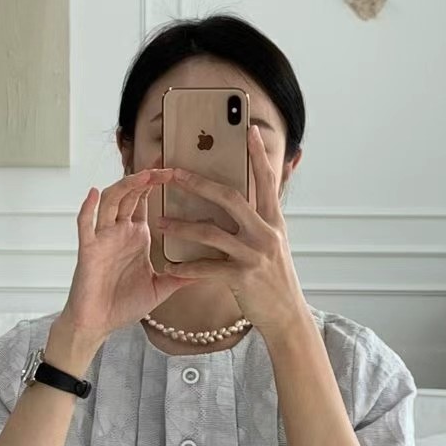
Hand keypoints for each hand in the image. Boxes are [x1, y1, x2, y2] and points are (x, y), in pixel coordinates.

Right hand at [59, 169, 199, 342]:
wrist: (98, 325)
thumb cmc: (123, 305)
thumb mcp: (161, 288)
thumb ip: (182, 276)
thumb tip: (212, 271)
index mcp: (135, 236)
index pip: (144, 200)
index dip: (156, 181)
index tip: (176, 168)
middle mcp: (118, 232)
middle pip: (130, 193)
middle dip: (146, 176)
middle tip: (166, 164)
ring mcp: (103, 239)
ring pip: (110, 202)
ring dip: (126, 186)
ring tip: (144, 175)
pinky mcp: (89, 251)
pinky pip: (85, 225)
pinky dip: (87, 208)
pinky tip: (95, 193)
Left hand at [154, 126, 309, 336]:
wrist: (286, 314)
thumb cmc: (275, 279)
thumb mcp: (275, 244)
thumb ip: (262, 220)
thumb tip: (250, 199)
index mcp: (273, 221)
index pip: (266, 181)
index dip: (257, 155)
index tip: (247, 130)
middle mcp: (266, 233)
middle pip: (230, 198)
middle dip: (198, 183)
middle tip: (174, 173)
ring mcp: (254, 254)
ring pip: (211, 232)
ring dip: (181, 226)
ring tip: (159, 221)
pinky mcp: (242, 277)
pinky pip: (206, 267)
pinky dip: (185, 267)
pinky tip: (169, 266)